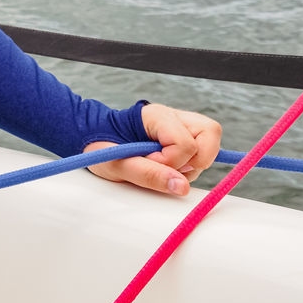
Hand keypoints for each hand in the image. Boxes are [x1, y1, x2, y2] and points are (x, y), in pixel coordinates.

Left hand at [83, 103, 221, 196]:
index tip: (147, 163)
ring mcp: (180, 124)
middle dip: (194, 160)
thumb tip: (182, 187)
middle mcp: (174, 116)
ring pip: (209, 144)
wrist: (92, 139)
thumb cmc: (101, 147)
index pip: (185, 143)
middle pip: (210, 132)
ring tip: (162, 167)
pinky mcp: (183, 136)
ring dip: (190, 166)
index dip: (170, 162)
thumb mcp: (118, 165)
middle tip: (166, 168)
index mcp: (156, 116)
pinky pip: (203, 150)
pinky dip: (191, 165)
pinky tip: (171, 168)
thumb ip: (149, 174)